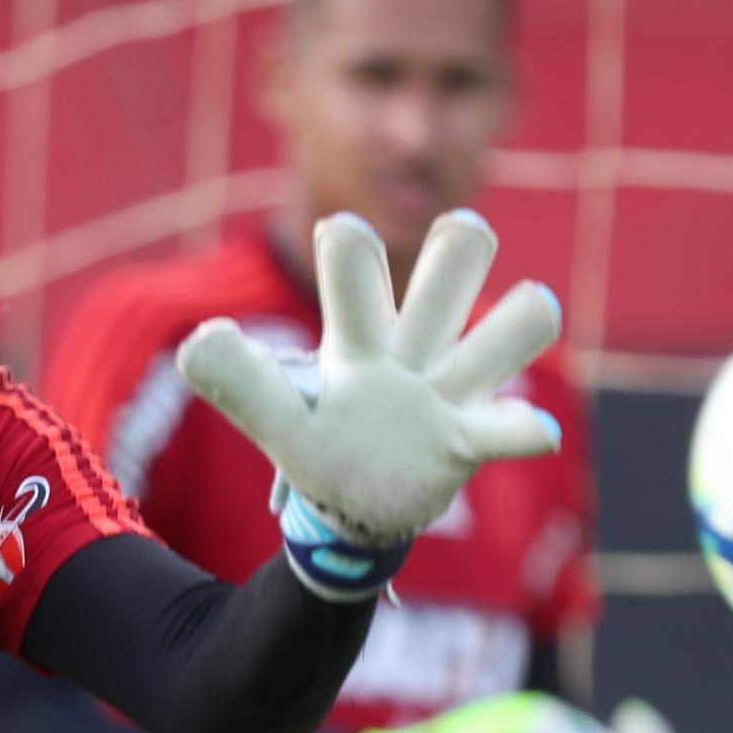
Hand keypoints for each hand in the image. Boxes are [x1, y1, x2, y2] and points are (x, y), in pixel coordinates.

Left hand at [176, 210, 562, 598]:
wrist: (354, 505)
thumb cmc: (317, 447)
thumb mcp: (277, 418)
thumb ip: (241, 383)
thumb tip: (197, 343)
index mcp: (359, 336)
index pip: (358, 272)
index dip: (354, 250)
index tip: (340, 229)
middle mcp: (412, 347)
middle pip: (450, 274)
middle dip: (461, 247)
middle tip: (465, 228)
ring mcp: (448, 389)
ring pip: (503, 335)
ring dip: (521, 320)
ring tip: (535, 305)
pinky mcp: (468, 438)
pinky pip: (505, 428)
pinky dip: (521, 430)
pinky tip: (534, 433)